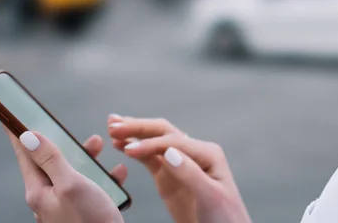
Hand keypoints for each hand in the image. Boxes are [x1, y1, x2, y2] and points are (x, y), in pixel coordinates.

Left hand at [6, 128, 126, 222]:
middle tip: (79, 132)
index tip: (11, 116)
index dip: (18, 132)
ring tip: (101, 148)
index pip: (25, 153)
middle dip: (69, 144)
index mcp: (39, 190)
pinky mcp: (81, 210)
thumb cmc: (89, 222)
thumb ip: (51, 159)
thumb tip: (29, 137)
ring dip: (89, 159)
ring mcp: (65, 204)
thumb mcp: (71, 184)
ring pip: (74, 172)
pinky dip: (104, 177)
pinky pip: (91, 187)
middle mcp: (49, 197)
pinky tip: (117, 173)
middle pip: (53, 160)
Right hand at [108, 115, 250, 222]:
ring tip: (112, 127)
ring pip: (154, 142)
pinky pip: (151, 158)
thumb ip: (190, 173)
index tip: (128, 149)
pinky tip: (122, 145)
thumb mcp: (210, 197)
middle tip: (114, 125)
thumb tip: (169, 151)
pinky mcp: (171, 176)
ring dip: (134, 133)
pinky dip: (136, 150)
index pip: (174, 141)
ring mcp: (181, 163)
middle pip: (163, 133)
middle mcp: (194, 153)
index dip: (150, 143)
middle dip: (138, 127)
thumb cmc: (225, 218)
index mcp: (207, 154)